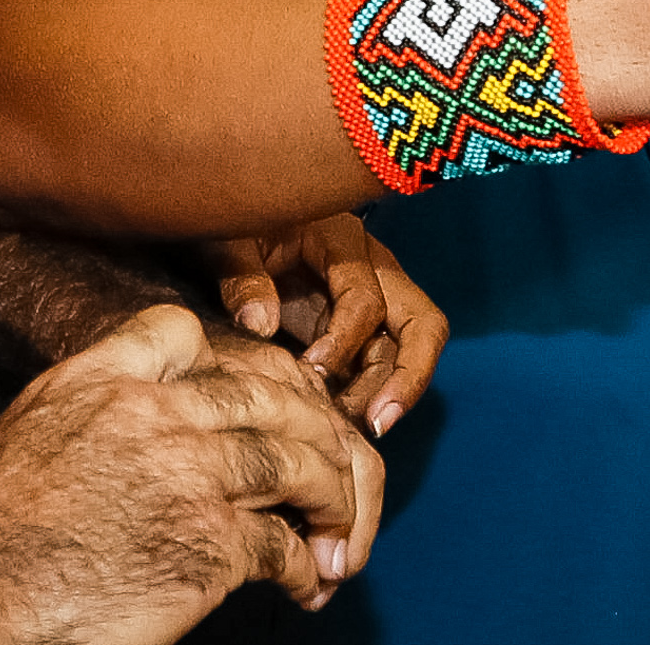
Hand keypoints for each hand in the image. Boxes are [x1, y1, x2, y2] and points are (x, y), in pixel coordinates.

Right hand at [0, 306, 381, 634]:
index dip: (229, 358)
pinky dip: (309, 567)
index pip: (182, 331)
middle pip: (266, 397)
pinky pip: (286, 545)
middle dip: (313, 432)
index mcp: (99, 379)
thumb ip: (91, 404)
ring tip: (337, 533)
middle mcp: (148, 412)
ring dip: (330, 502)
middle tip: (331, 466)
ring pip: (296, 464)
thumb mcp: (33, 430)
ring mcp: (185, 475)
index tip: (252, 397)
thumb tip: (133, 412)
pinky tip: (308, 581)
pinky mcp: (210, 545)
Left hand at [203, 214, 446, 437]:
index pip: (366, 300)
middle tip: (378, 422)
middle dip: (407, 376)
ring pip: (406, 350)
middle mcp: (373, 268)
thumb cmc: (232, 224)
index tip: (311, 370)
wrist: (232, 220)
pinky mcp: (357, 324)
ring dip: (388, 392)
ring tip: (359, 430)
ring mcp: (372, 297)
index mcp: (343, 240)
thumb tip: (260, 324)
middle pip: (422, 324)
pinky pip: (379, 360)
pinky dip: (368, 390)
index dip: (342, 341)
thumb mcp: (227, 241)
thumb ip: (242, 277)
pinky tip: (345, 420)